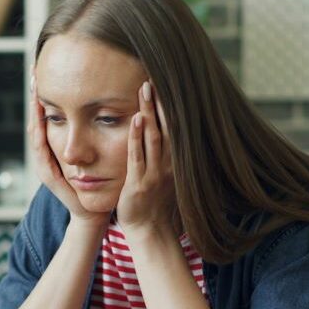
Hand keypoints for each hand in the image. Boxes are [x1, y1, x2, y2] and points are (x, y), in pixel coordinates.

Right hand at [28, 75, 108, 226]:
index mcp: (56, 146)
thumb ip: (96, 131)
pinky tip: (39, 117)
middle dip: (35, 95)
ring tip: (34, 89)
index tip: (45, 70)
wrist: (92, 211)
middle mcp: (46, 152)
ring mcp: (44, 163)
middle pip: (37, 118)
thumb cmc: (98, 181)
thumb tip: (107, 104)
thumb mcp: (95, 150)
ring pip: (35, 130)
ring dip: (34, 110)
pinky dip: (39, 131)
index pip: (48, 114)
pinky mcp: (48, 173)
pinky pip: (40, 148)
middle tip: (34, 72)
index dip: (46, 94)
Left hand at [116, 80, 176, 236]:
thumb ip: (165, 154)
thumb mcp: (164, 175)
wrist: (150, 232)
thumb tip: (165, 131)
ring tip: (145, 89)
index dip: (169, 105)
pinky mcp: (139, 183)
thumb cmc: (155, 203)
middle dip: (160, 102)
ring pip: (153, 137)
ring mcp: (155, 173)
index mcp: (174, 161)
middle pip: (166, 126)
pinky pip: (138, 157)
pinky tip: (134, 119)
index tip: (164, 83)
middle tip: (153, 76)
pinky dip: (136, 137)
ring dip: (148, 112)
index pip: (174, 127)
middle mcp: (168, 164)